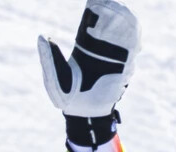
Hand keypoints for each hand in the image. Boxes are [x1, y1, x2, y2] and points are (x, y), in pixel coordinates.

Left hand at [37, 0, 140, 117]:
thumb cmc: (65, 96)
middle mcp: (102, 52)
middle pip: (113, 27)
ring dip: (128, 25)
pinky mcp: (124, 70)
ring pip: (126, 37)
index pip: (94, 24)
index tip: (99, 0)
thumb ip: (49, 56)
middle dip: (117, 14)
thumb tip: (42, 35)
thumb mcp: (54, 75)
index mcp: (85, 49)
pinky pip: (132, 53)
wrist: (82, 115)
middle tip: (115, 4)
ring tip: (125, 15)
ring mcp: (115, 59)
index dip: (99, 11)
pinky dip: (133, 41)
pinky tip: (130, 35)